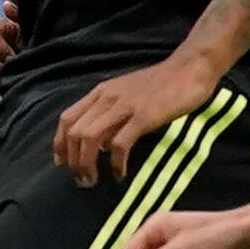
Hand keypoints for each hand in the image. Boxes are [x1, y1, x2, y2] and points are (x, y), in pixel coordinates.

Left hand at [54, 58, 221, 183]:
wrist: (189, 68)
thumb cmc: (160, 84)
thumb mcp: (126, 95)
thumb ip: (110, 115)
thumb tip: (102, 145)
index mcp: (100, 92)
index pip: (67, 119)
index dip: (60, 143)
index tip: (62, 164)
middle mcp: (107, 98)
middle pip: (75, 132)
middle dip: (72, 160)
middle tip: (81, 180)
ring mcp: (124, 106)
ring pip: (91, 138)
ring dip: (87, 163)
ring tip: (93, 180)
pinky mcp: (144, 116)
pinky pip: (121, 144)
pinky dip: (116, 163)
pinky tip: (120, 174)